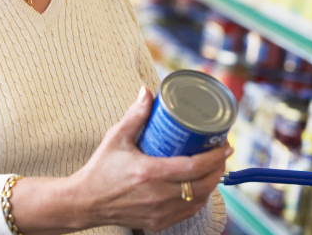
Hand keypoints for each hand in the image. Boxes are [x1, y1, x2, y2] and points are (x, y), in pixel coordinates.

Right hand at [70, 86, 232, 231]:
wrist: (86, 201)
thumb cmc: (101, 168)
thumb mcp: (116, 137)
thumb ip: (134, 115)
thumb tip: (147, 91)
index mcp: (149, 173)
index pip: (193, 167)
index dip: (214, 157)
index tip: (225, 145)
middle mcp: (157, 195)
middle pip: (202, 185)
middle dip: (218, 168)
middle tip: (222, 152)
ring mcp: (159, 212)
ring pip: (198, 200)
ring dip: (211, 183)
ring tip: (214, 166)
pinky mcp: (157, 223)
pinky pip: (188, 212)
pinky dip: (198, 198)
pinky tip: (200, 186)